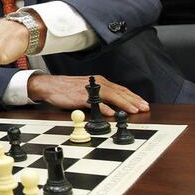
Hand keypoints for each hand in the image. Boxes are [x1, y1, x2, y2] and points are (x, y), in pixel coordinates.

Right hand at [28, 74, 149, 115]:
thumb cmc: (68, 88)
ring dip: (123, 103)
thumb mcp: (88, 89)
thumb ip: (101, 96)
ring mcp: (89, 90)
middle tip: (144, 107)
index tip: (143, 103)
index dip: (133, 97)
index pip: (121, 89)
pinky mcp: (80, 98)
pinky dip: (104, 108)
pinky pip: (95, 103)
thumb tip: (114, 106)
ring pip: (111, 96)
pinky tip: (112, 113)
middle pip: (119, 92)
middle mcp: (97, 84)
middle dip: (133, 100)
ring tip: (133, 110)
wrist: (50, 86)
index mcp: (100, 82)